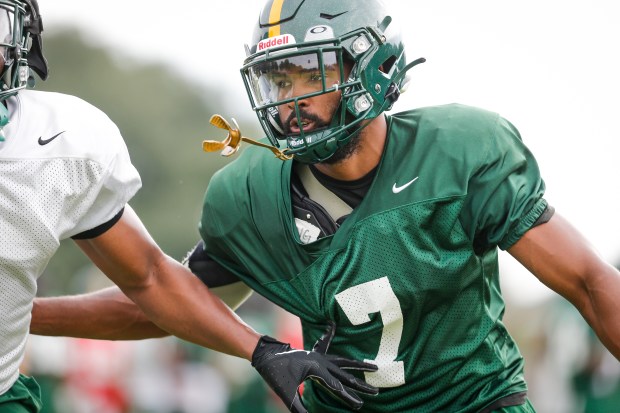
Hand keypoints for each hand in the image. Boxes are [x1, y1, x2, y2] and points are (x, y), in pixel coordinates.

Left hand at [251, 322, 377, 411]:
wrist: (265, 356)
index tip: (359, 405)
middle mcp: (320, 360)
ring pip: (343, 360)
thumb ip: (298, 408)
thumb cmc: (275, 374)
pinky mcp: (314, 354)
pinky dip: (329, 333)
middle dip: (360, 384)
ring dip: (358, 365)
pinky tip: (332, 324)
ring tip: (375, 367)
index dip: (347, 397)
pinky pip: (325, 343)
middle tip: (376, 391)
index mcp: (315, 368)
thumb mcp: (286, 394)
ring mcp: (319, 356)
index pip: (335, 386)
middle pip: (345, 374)